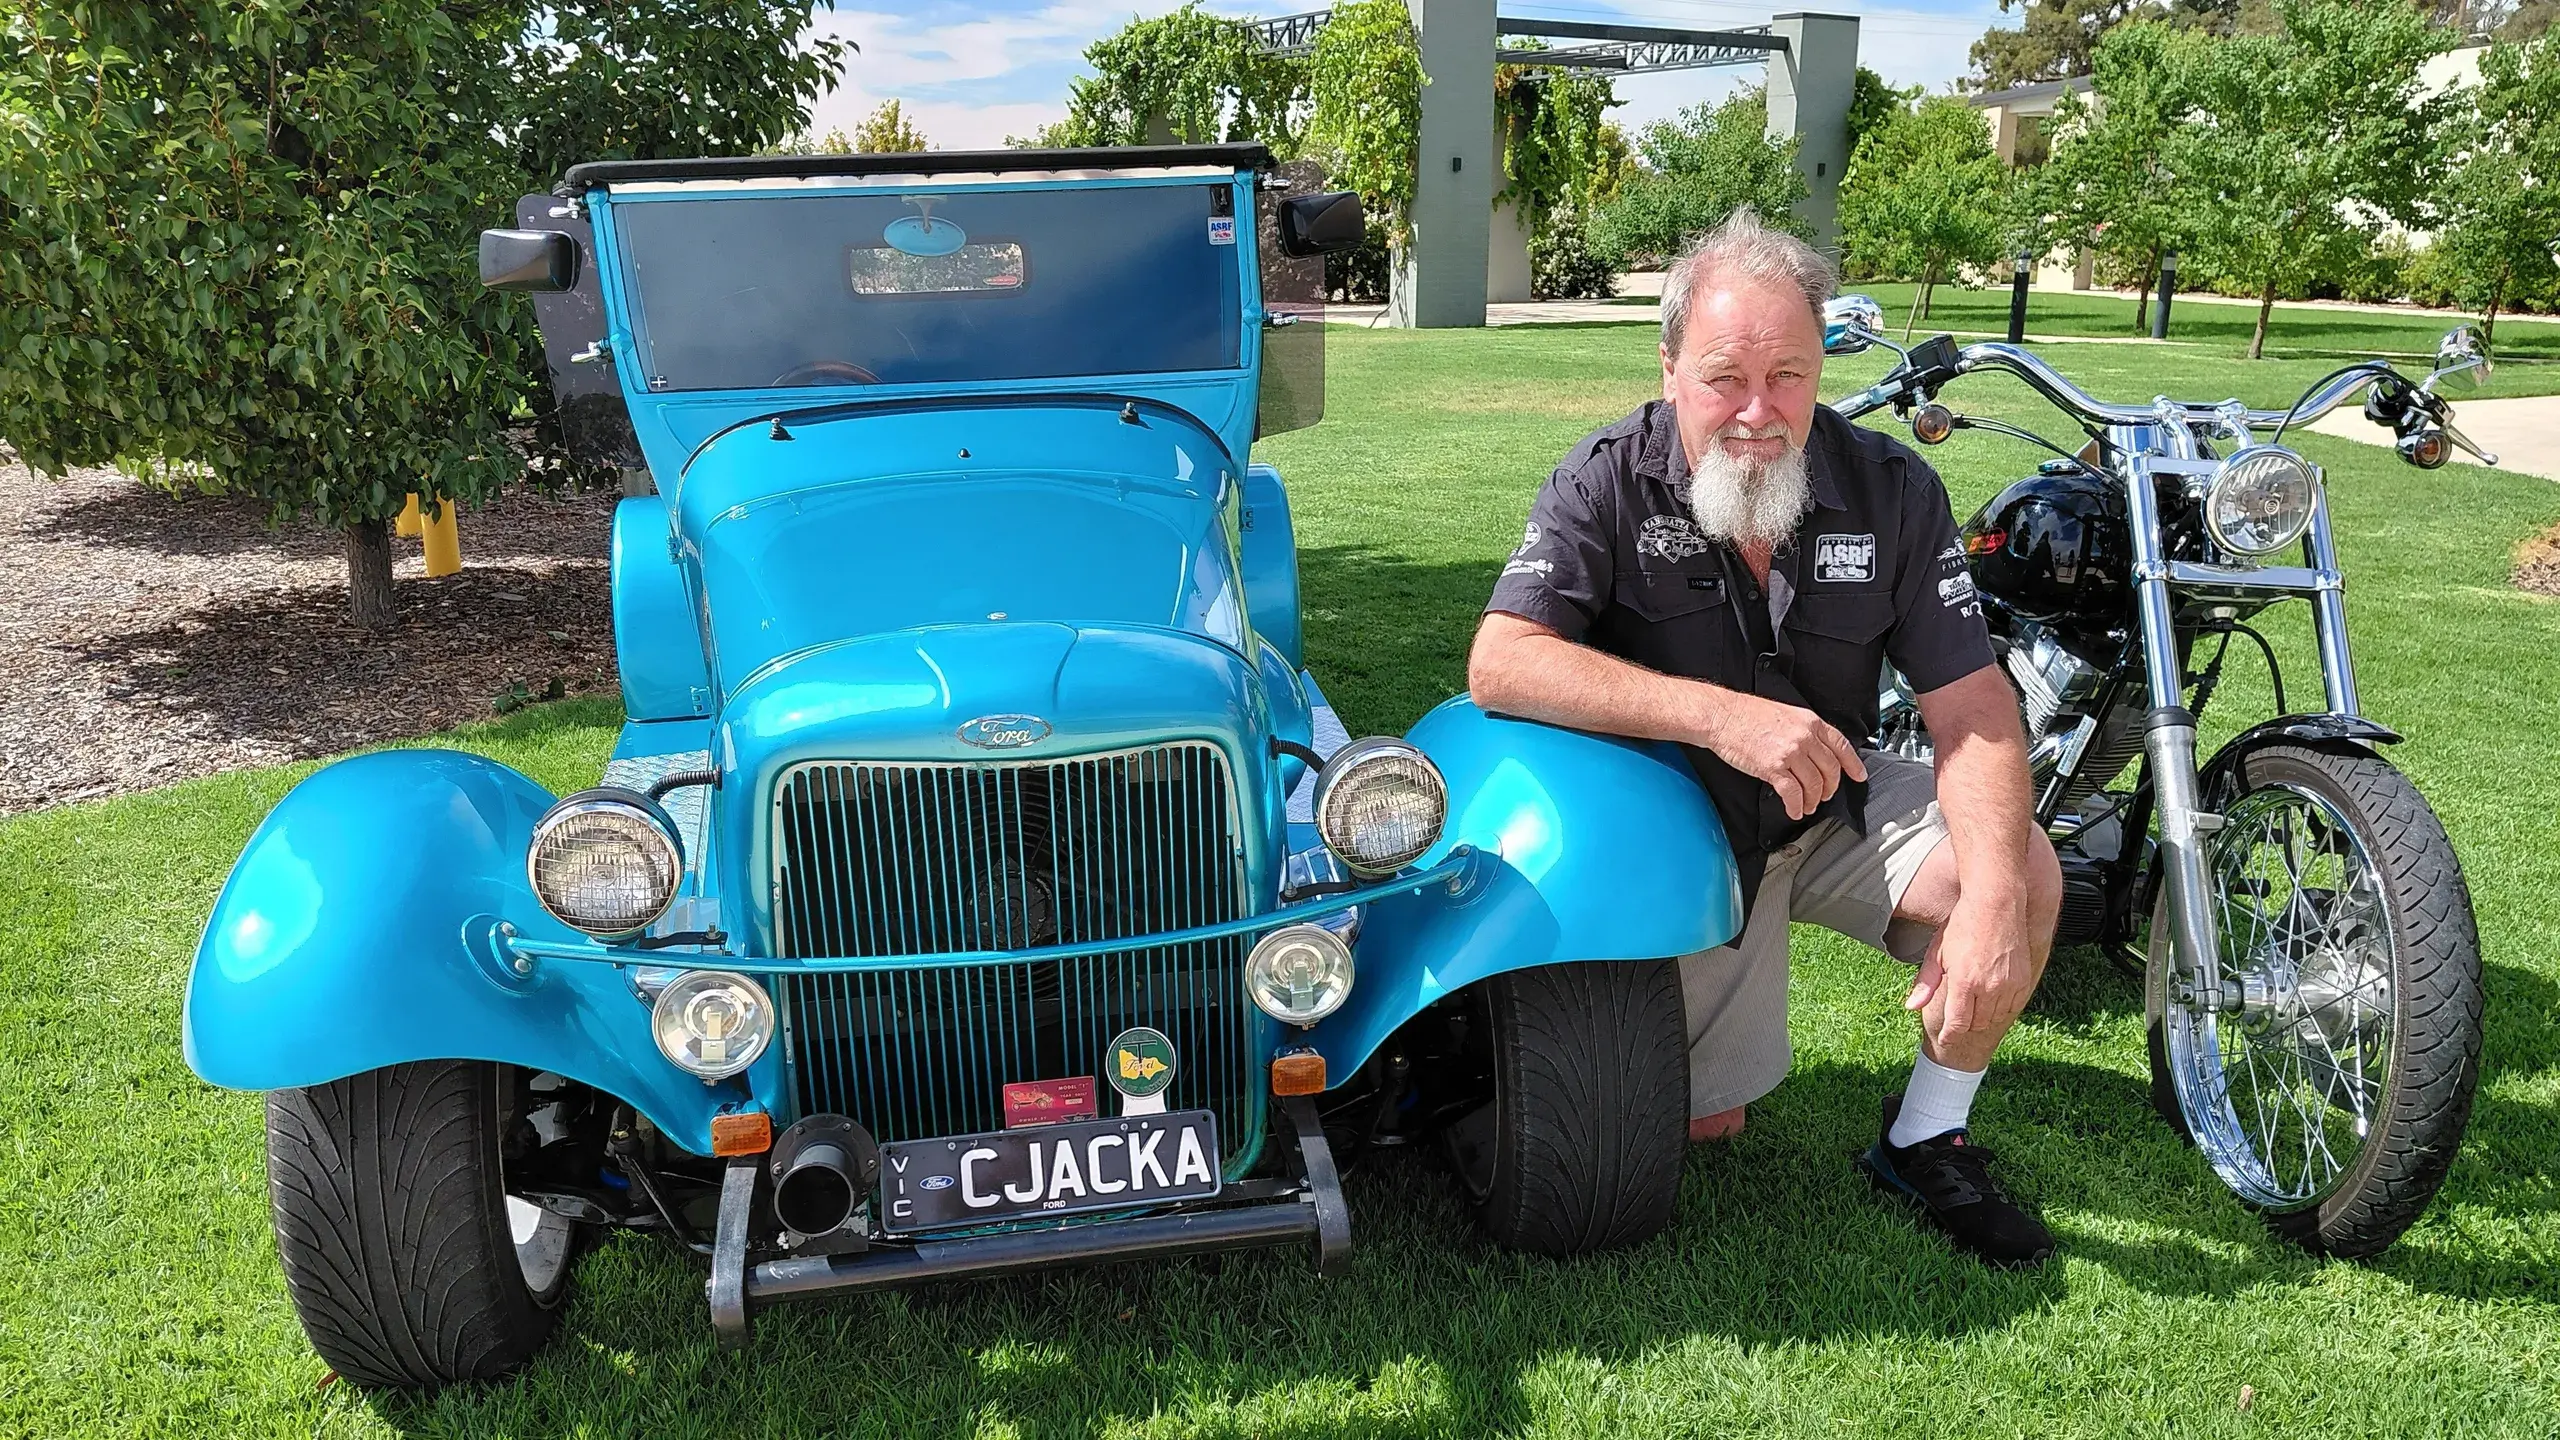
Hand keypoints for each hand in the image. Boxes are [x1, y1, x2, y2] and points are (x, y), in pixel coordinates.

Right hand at [1697, 691, 1867, 819]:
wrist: (1722, 715)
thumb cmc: (1747, 714)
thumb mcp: (1786, 713)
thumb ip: (1804, 731)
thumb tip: (1814, 750)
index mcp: (1810, 722)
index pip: (1841, 746)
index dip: (1853, 765)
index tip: (1858, 776)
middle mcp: (1804, 737)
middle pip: (1830, 770)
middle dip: (1830, 788)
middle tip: (1824, 796)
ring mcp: (1790, 753)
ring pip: (1814, 784)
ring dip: (1812, 800)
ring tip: (1807, 806)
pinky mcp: (1773, 768)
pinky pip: (1793, 793)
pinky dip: (1796, 806)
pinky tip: (1794, 810)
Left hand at [1904, 886, 2038, 1068]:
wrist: (1996, 903)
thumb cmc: (1962, 925)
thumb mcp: (1937, 952)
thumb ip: (1926, 983)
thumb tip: (1910, 1006)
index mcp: (1964, 982)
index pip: (1957, 1023)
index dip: (1950, 1035)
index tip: (1945, 1039)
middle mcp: (1989, 987)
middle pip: (1976, 1024)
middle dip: (1964, 1024)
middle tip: (1957, 1017)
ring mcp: (2008, 985)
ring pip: (1994, 1018)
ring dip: (1982, 1017)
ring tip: (1973, 1004)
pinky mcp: (2023, 980)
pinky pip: (2011, 1007)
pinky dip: (2000, 1008)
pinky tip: (1991, 998)